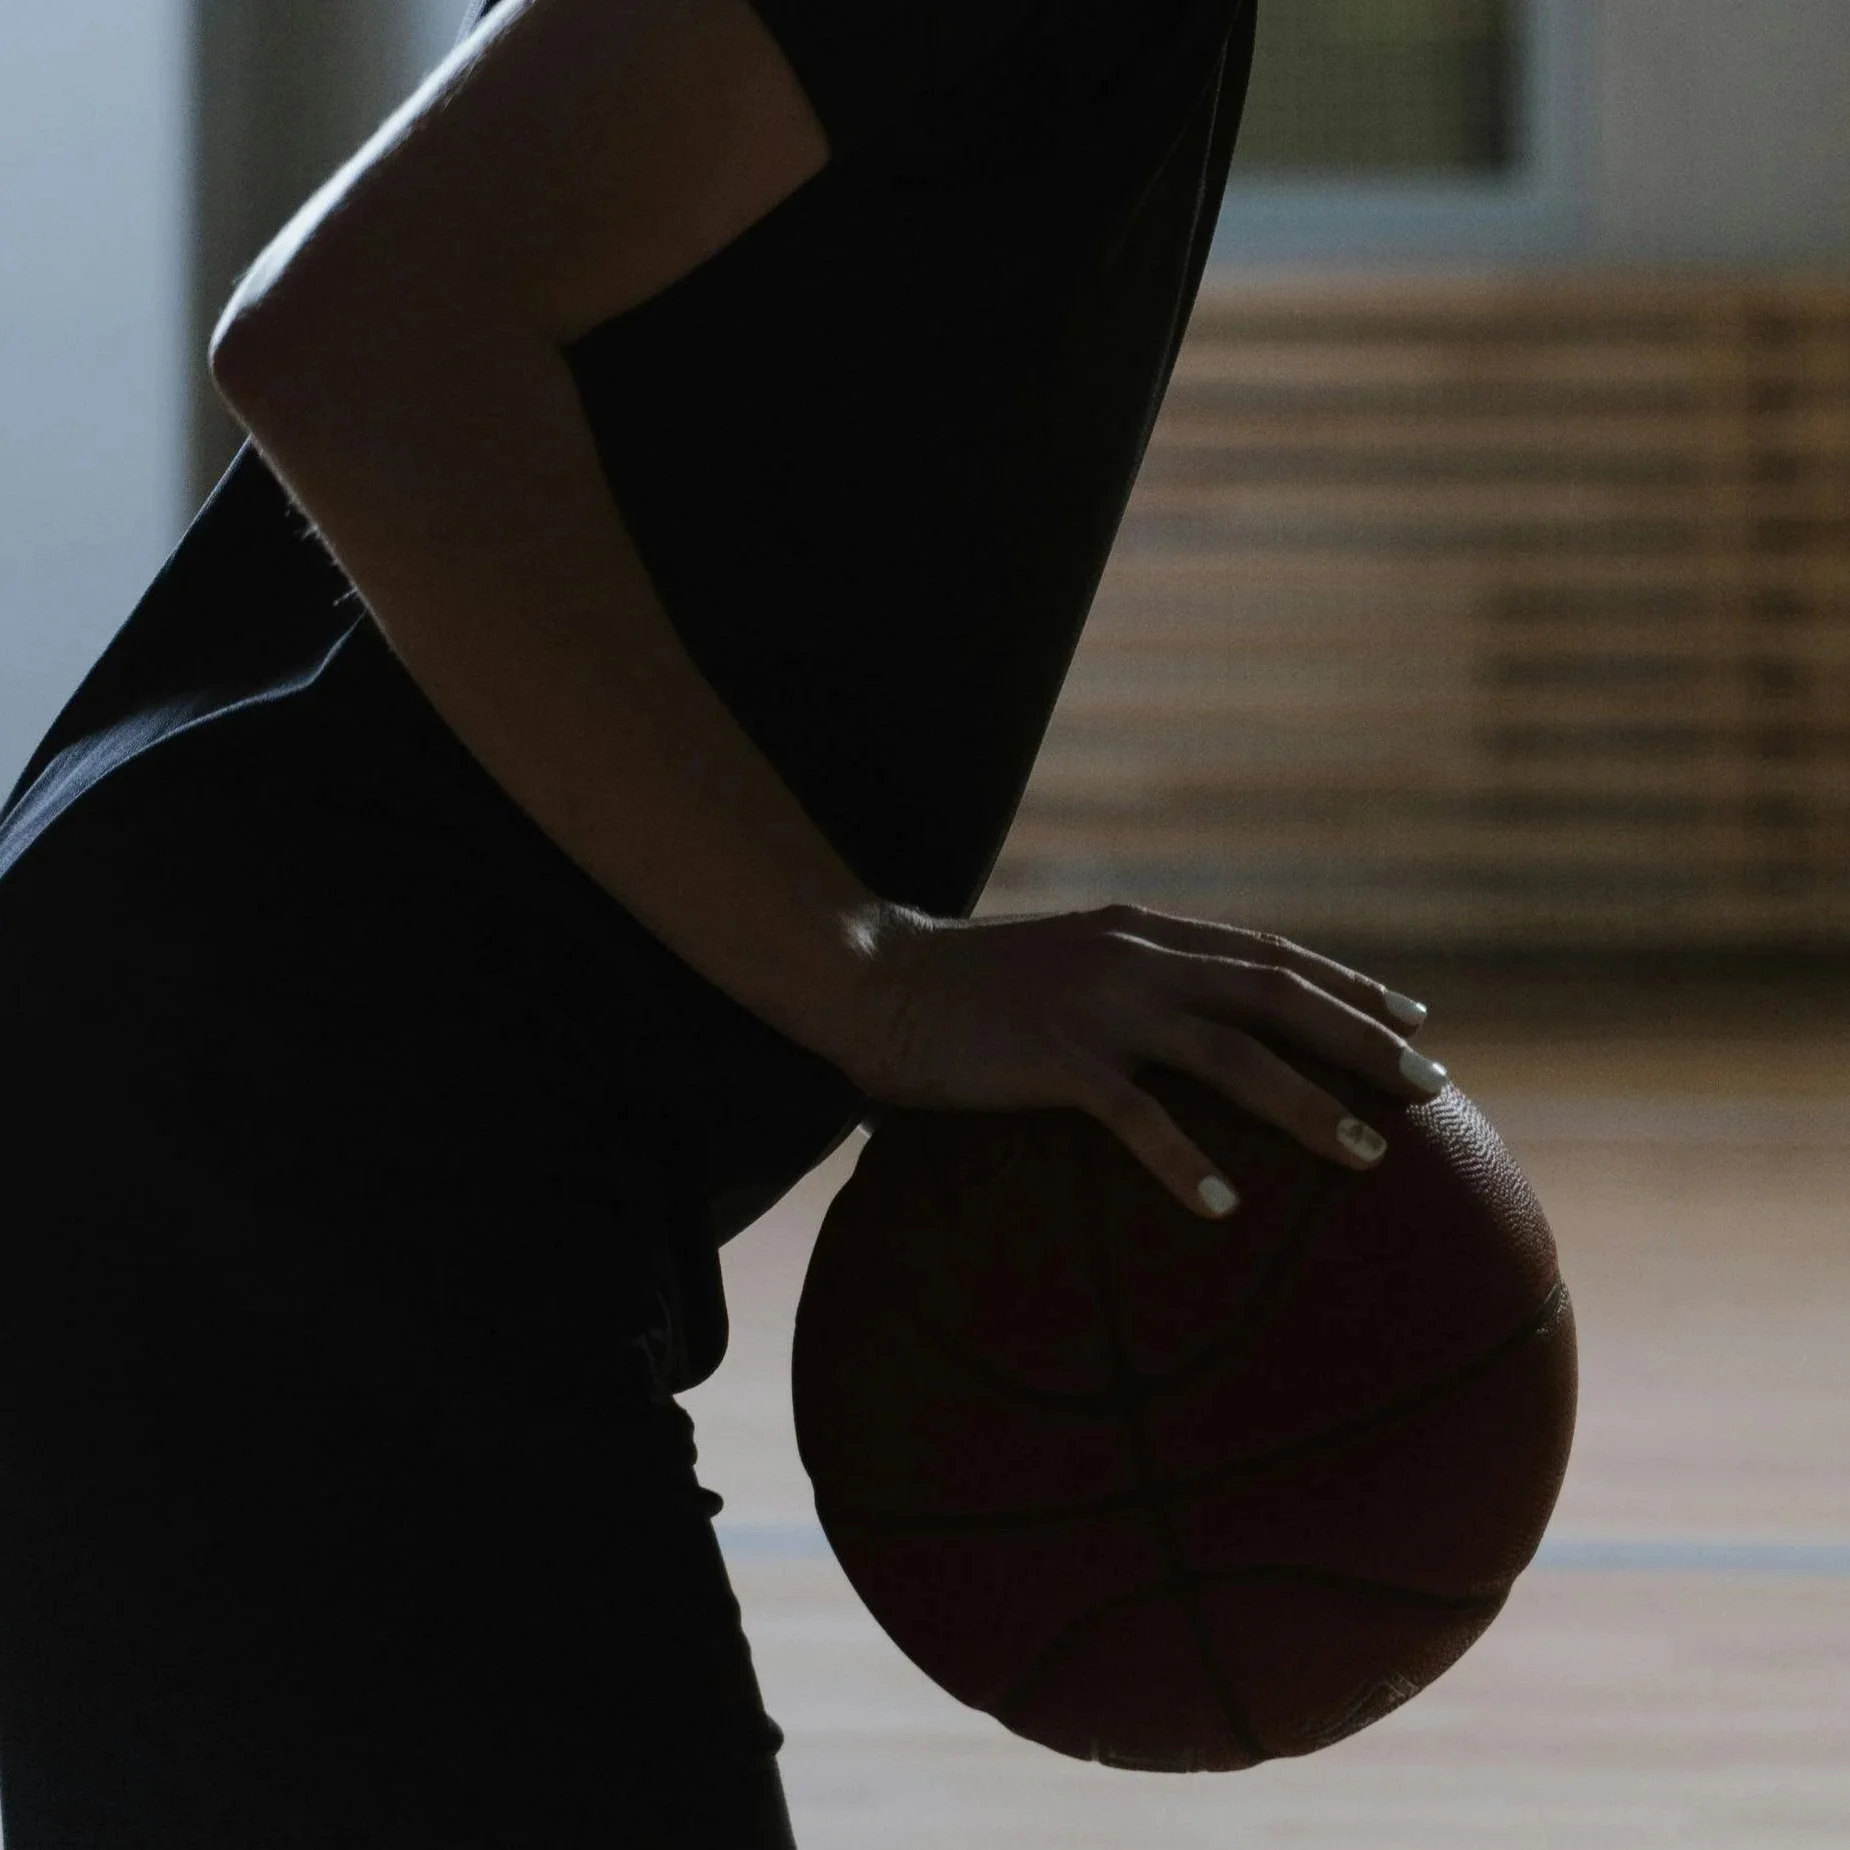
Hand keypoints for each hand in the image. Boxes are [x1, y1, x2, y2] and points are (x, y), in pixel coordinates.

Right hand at [844, 902, 1445, 1220]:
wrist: (876, 977)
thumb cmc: (967, 989)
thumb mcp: (1065, 967)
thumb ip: (1124, 988)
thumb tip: (1175, 1044)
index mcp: (1144, 933)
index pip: (1269, 954)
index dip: (1348, 986)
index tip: (1412, 1020)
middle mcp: (1137, 958)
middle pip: (1276, 996)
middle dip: (1362, 1039)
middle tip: (1429, 1087)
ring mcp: (1099, 1007)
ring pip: (1230, 1054)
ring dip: (1306, 1104)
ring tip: (1366, 1155)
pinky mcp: (1055, 1059)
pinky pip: (1136, 1117)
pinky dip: (1185, 1162)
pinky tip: (1223, 1209)